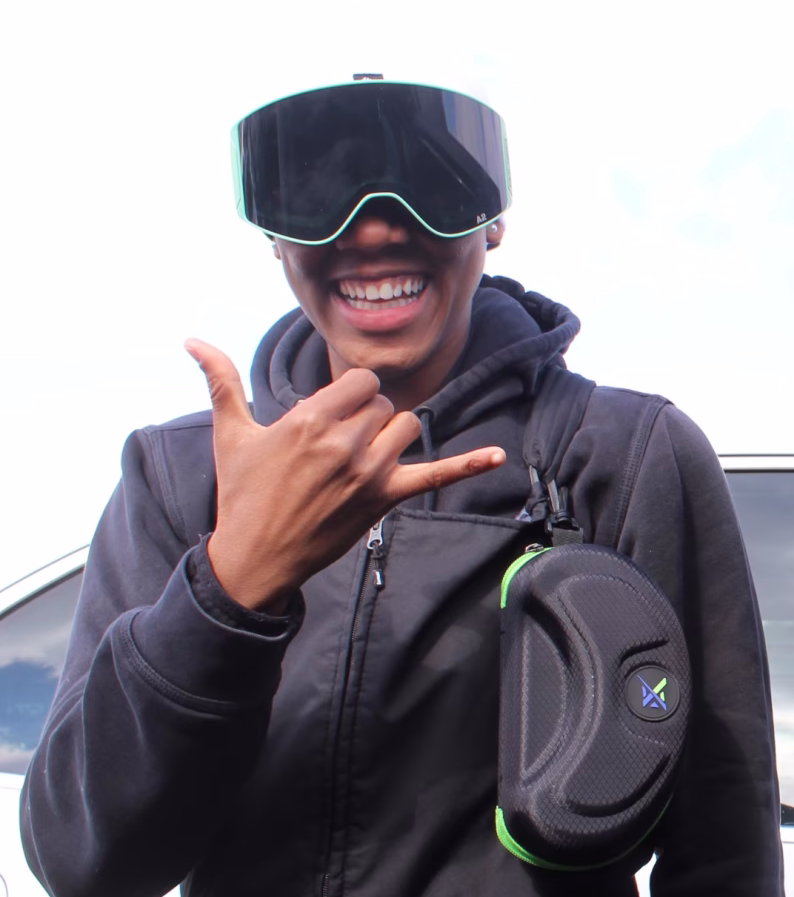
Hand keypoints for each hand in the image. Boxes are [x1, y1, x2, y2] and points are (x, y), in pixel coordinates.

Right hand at [186, 340, 505, 611]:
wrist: (255, 556)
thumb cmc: (243, 492)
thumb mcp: (231, 434)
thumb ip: (220, 381)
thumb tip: (191, 340)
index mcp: (309, 419)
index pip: (360, 382)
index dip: (350, 394)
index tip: (332, 413)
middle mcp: (343, 442)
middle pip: (382, 405)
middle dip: (364, 418)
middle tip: (336, 445)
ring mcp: (368, 471)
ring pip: (404, 428)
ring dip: (389, 436)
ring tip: (360, 456)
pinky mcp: (385, 498)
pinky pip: (436, 475)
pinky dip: (468, 464)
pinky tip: (497, 456)